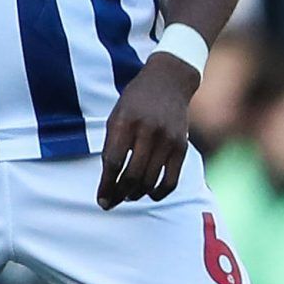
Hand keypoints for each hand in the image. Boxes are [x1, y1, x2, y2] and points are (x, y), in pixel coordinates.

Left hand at [97, 53, 196, 209]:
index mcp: (125, 121)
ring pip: (150, 181)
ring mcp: (167, 139)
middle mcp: (147, 130)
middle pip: (131, 175)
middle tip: (112, 202)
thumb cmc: (135, 101)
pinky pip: (171, 180)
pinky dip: (159, 193)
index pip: (113, 162)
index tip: (102, 200)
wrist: (168, 81)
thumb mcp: (116, 116)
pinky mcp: (181, 147)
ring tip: (128, 196)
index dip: (106, 186)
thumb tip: (109, 182)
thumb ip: (111, 146)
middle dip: (119, 194)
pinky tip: (149, 194)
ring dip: (136, 195)